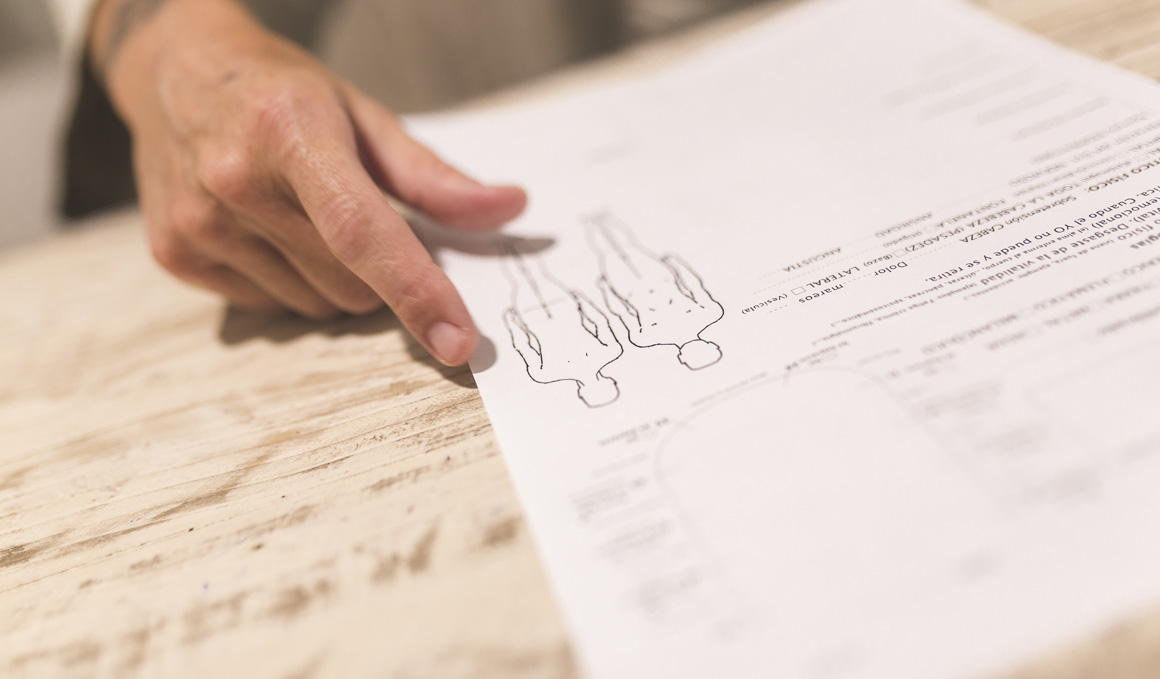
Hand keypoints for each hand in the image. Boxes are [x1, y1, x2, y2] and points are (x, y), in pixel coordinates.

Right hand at [90, 0, 526, 364]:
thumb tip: (509, 209)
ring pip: (315, 306)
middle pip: (350, 284)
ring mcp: (197, 222)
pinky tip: (268, 230)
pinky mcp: (175, 254)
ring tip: (305, 215)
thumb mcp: (362, 115)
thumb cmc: (283, 92)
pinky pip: (272, 308)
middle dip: (381, 273)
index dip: (417, 292)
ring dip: (336, 282)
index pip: (363, 233)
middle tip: (361, 217)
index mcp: (290, 132)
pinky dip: (291, 283)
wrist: (174, 71)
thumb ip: (433, 176)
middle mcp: (234, 180)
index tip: (459, 342)